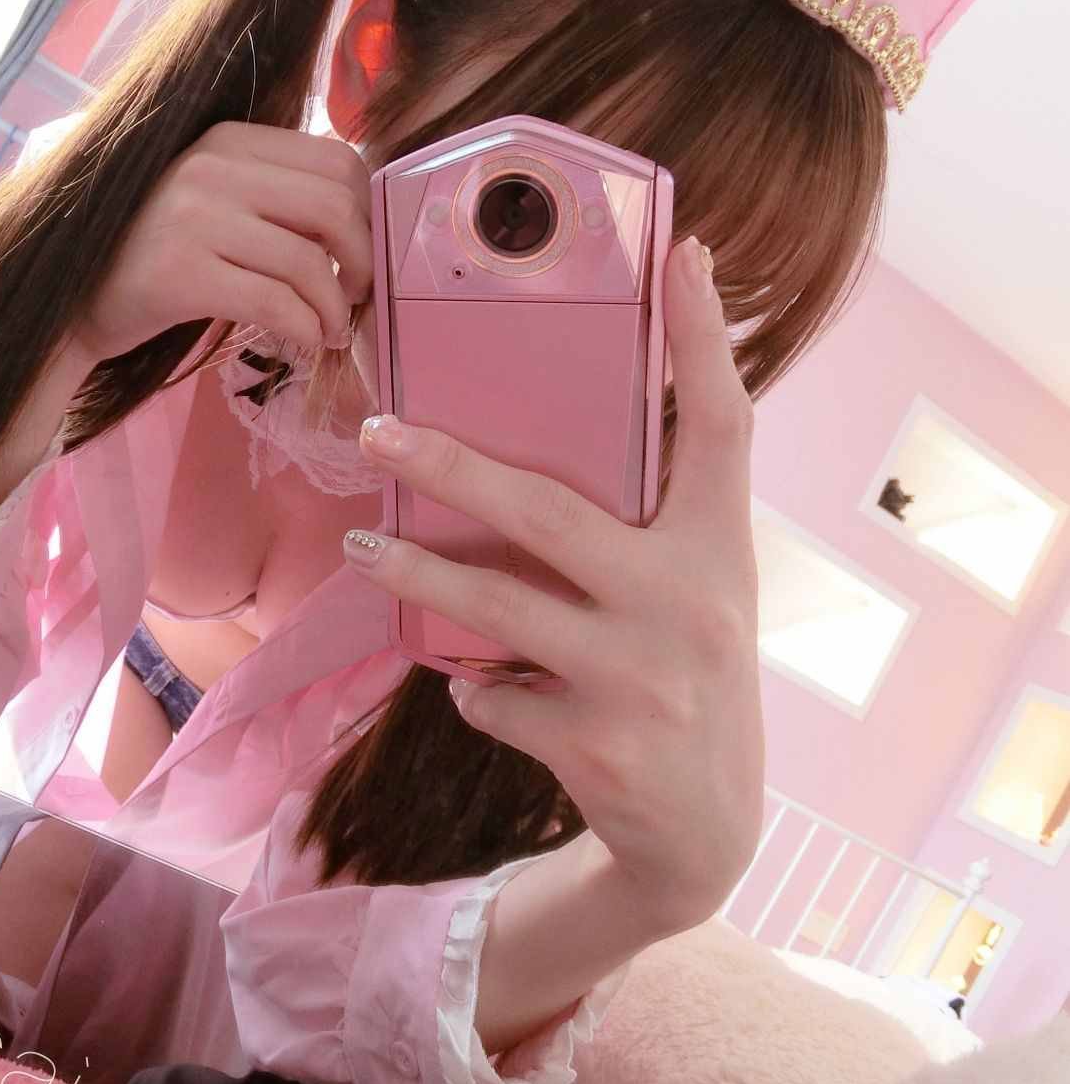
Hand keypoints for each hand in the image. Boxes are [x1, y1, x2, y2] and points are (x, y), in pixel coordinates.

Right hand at [78, 120, 373, 360]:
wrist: (71, 304)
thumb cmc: (154, 257)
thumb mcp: (213, 202)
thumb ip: (272, 196)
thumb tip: (360, 224)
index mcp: (227, 140)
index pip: (335, 161)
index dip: (367, 214)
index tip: (359, 255)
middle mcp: (211, 167)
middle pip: (334, 206)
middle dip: (363, 261)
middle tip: (357, 296)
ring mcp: (193, 218)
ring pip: (310, 262)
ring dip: (336, 308)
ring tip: (331, 331)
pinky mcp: (181, 274)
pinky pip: (276, 303)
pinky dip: (307, 329)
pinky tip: (305, 342)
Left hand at [344, 234, 764, 932]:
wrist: (705, 832)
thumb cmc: (681, 676)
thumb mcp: (693, 592)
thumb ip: (644, 525)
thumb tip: (532, 439)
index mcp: (721, 548)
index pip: (721, 425)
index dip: (701, 339)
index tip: (680, 251)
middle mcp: (691, 603)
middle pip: (552, 511)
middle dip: (452, 465)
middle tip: (377, 431)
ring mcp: (643, 676)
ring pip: (497, 604)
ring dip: (417, 573)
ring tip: (362, 548)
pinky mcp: (596, 744)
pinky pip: (490, 692)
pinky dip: (473, 686)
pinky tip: (483, 688)